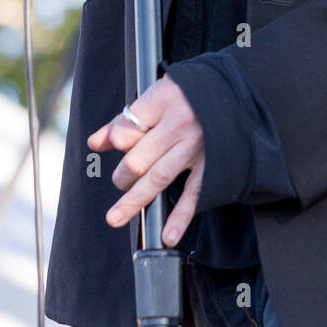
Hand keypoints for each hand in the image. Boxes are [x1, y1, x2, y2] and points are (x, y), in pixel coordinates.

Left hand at [88, 75, 204, 246]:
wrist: (231, 91)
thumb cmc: (188, 93)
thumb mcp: (157, 94)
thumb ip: (125, 119)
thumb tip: (95, 143)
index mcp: (165, 99)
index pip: (128, 126)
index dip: (116, 139)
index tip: (116, 143)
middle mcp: (180, 123)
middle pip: (138, 158)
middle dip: (122, 175)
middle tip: (120, 180)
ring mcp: (196, 146)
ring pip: (158, 178)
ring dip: (134, 200)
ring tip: (114, 217)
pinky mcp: (212, 165)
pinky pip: (194, 193)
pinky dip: (181, 217)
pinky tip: (167, 235)